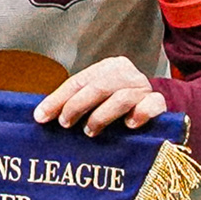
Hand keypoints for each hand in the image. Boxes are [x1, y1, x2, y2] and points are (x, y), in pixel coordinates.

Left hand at [36, 54, 165, 136]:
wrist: (154, 110)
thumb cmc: (117, 108)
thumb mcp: (95, 101)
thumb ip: (76, 102)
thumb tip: (42, 116)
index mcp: (108, 67)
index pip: (79, 81)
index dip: (58, 99)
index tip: (41, 117)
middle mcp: (127, 73)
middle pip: (99, 86)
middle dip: (77, 105)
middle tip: (65, 123)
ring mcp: (144, 88)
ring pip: (122, 97)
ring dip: (102, 115)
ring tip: (90, 131)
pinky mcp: (159, 103)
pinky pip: (152, 105)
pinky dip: (140, 114)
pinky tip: (129, 125)